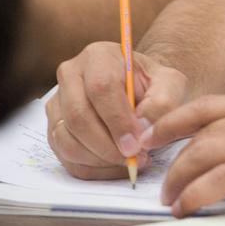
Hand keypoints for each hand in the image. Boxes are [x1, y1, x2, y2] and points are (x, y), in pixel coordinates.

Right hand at [47, 41, 188, 179]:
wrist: (140, 92)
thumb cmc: (154, 86)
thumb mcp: (170, 85)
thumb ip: (162, 103)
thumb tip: (142, 131)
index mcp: (98, 56)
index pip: (101, 89)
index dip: (118, 121)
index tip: (135, 145)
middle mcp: (70, 76)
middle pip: (79, 117)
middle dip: (108, 146)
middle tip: (133, 159)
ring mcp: (57, 103)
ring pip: (67, 140)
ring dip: (99, 159)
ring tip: (129, 161)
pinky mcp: (54, 129)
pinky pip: (65, 157)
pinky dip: (92, 168)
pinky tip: (115, 165)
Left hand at [144, 94, 224, 216]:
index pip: (204, 106)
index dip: (172, 122)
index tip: (153, 136)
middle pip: (196, 136)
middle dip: (171, 161)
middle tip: (163, 183)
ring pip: (198, 157)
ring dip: (177, 181)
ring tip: (171, 200)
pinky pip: (215, 183)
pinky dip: (193, 196)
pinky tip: (187, 209)